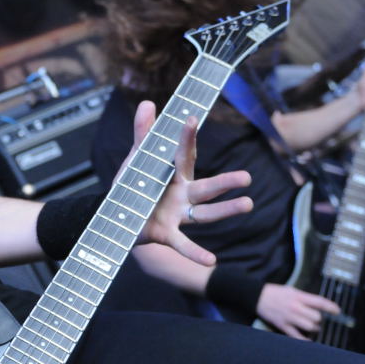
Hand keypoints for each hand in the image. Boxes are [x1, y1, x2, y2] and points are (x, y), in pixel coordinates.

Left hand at [128, 101, 252, 265]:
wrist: (116, 215)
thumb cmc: (132, 184)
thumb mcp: (136, 159)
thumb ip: (142, 134)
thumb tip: (147, 103)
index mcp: (175, 174)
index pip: (184, 154)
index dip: (186, 137)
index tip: (190, 118)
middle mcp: (183, 194)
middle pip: (208, 188)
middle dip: (226, 182)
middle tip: (246, 177)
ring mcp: (177, 214)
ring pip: (206, 213)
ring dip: (226, 210)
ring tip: (248, 204)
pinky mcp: (166, 234)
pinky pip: (184, 245)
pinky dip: (196, 253)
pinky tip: (212, 260)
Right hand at [256, 283, 341, 338]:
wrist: (257, 296)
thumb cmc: (275, 292)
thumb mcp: (291, 290)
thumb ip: (304, 297)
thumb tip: (317, 305)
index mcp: (298, 297)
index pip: (319, 302)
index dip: (331, 307)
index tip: (337, 310)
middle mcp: (295, 307)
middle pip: (316, 317)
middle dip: (318, 319)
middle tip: (315, 318)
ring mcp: (289, 317)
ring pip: (309, 327)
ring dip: (313, 328)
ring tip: (311, 327)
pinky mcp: (283, 325)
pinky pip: (297, 336)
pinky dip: (304, 340)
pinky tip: (309, 341)